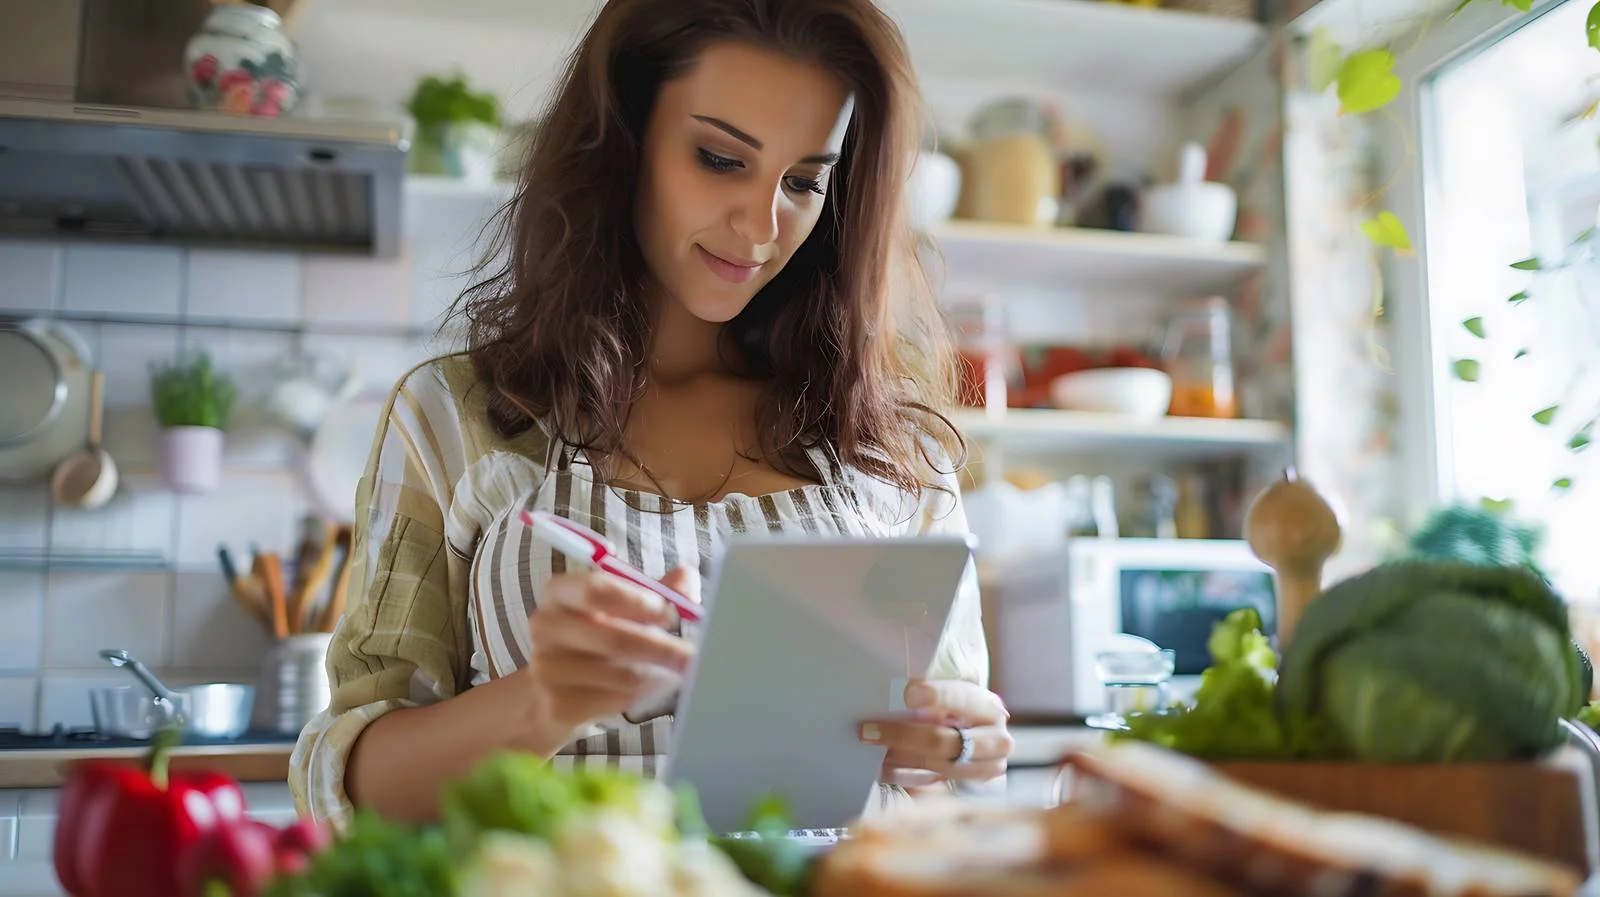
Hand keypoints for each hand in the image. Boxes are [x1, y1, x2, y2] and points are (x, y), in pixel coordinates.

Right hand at [524, 566, 698, 732]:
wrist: (553, 691)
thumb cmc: (597, 638)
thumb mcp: (624, 608)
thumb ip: (658, 592)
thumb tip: (686, 577)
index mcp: (559, 592)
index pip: (595, 589)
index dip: (638, 601)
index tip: (671, 614)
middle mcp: (545, 626)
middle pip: (614, 638)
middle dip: (662, 648)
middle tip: (692, 655)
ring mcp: (546, 668)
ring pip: (624, 674)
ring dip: (659, 675)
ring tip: (674, 671)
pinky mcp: (557, 704)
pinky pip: (618, 699)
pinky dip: (644, 696)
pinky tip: (650, 688)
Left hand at [859, 678, 1012, 785]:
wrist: (975, 735)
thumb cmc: (956, 708)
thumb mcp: (952, 692)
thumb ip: (932, 693)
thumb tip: (898, 691)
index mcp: (989, 708)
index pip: (962, 699)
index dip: (937, 696)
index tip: (907, 693)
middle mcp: (996, 741)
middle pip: (945, 741)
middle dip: (902, 735)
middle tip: (867, 729)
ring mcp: (985, 769)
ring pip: (936, 767)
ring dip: (898, 757)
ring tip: (871, 747)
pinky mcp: (967, 789)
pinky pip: (930, 786)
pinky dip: (901, 775)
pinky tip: (879, 767)